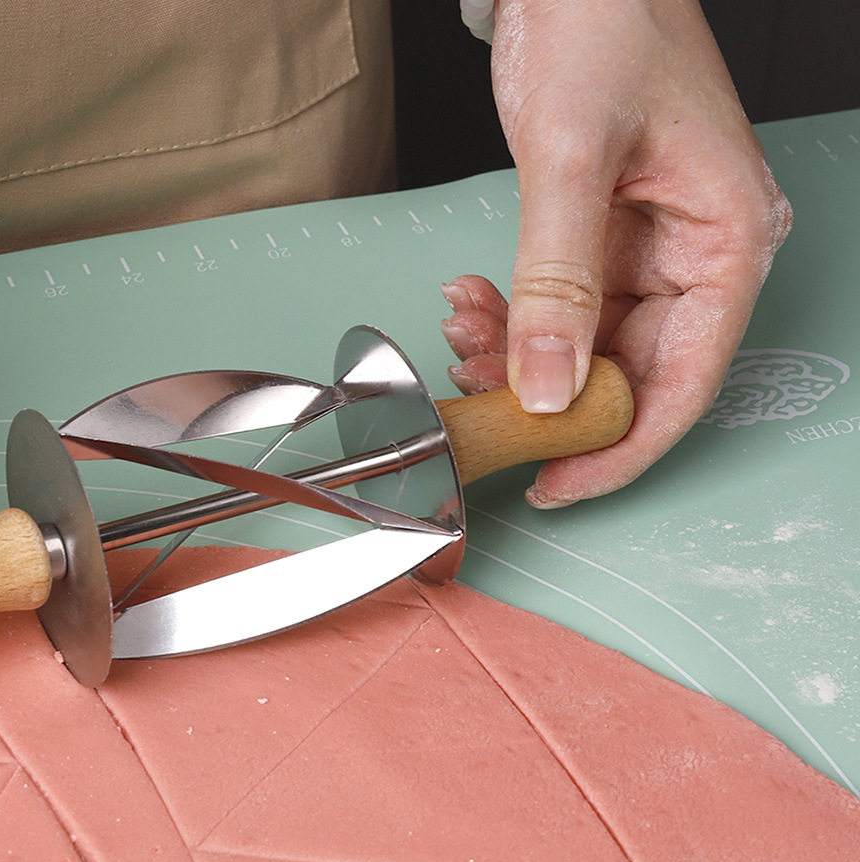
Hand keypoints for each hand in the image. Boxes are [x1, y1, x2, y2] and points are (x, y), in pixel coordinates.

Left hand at [441, 0, 791, 506]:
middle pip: (629, 377)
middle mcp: (694, 258)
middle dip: (545, 398)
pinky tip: (472, 304)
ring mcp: (646, 254)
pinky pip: (556, 312)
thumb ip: (557, 281)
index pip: (682, 382)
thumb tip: (546, 389)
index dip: (617, 448)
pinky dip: (509, 320)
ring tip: (465, 333)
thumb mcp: (573, 154)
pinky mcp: (600, 244)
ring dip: (515, 359)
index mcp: (726, 241)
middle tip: (479, 401)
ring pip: (582, 351)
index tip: (555, 485)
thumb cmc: (603, 20)